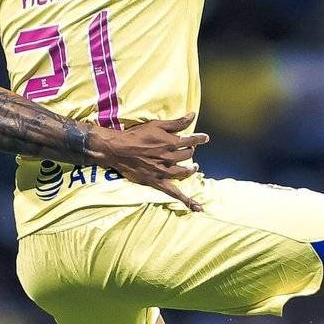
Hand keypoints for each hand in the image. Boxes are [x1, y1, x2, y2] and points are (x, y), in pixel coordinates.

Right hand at [92, 113, 209, 211]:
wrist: (118, 149)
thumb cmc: (135, 135)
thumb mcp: (156, 125)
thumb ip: (176, 123)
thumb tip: (193, 115)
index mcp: (171, 143)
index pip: (191, 141)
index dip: (200, 138)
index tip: (205, 138)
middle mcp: (170, 158)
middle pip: (187, 156)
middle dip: (190, 151)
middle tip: (189, 150)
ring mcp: (164, 172)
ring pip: (184, 172)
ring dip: (190, 169)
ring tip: (193, 167)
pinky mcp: (157, 182)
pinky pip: (174, 193)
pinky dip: (187, 200)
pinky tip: (197, 207)